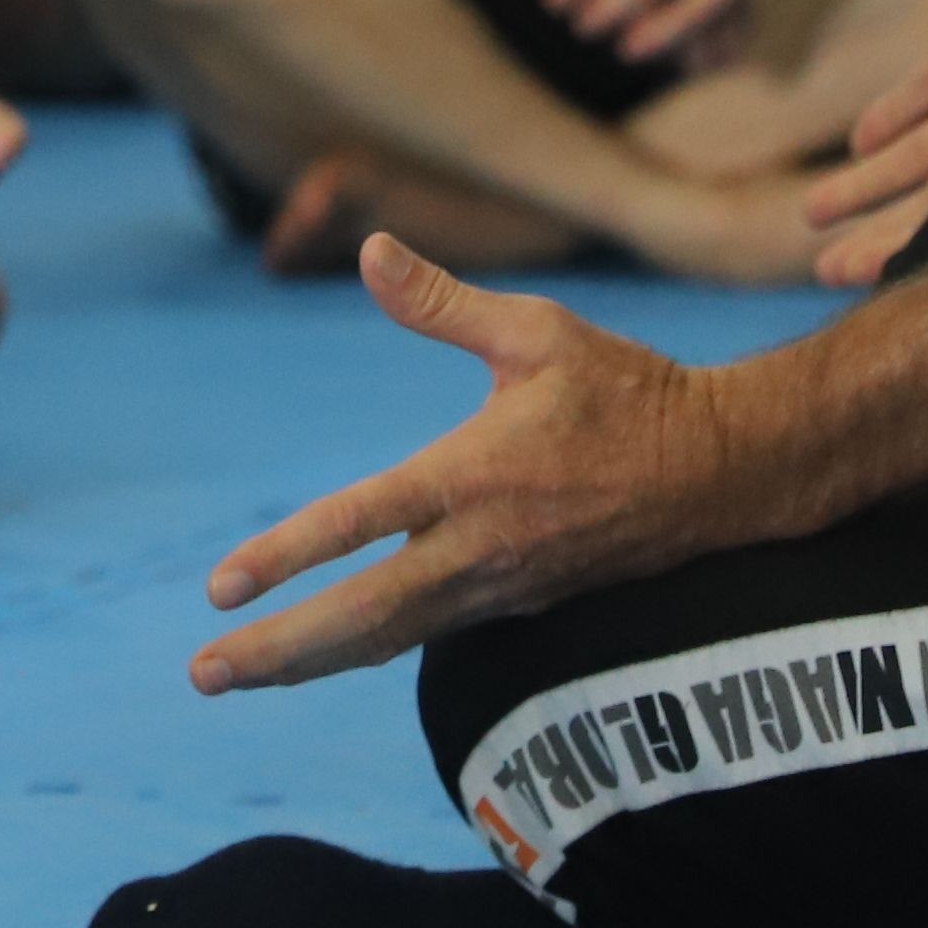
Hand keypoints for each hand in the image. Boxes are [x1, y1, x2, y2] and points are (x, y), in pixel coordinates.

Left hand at [188, 237, 754, 691]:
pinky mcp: (521, 604)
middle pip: (362, 616)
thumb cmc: (631, 391)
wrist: (726, 472)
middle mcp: (481, 547)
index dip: (285, 558)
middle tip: (201, 674)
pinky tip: (325, 656)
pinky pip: (427, 637)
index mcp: (474, 475)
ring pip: (390, 639)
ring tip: (238, 677)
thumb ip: (444, 303)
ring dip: (311, 662)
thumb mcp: (538, 332)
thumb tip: (370, 250)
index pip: (360, 523)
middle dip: (278, 650)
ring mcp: (502, 586)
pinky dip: (368, 651)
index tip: (219, 586)